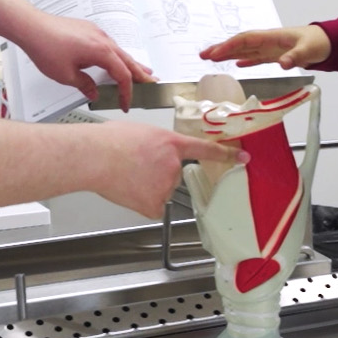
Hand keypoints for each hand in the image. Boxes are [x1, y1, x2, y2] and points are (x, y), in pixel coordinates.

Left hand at [17, 13, 153, 110]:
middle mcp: (102, 40)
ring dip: (130, 63)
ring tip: (141, 71)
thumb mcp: (66, 75)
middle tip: (153, 83)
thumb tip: (93, 92)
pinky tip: (113, 59)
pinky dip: (116, 55)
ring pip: (119, 51)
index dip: (127, 92)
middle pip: (128, 60)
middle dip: (141, 74)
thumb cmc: (46, 47)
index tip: (126, 104)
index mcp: (101, 52)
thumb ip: (84, 85)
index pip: (123, 75)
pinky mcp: (88, 30)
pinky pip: (108, 44)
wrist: (32, 27)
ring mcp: (96, 33)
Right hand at [89, 122, 241, 218]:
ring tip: (126, 174)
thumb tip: (156, 154)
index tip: (242, 158)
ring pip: (161, 190)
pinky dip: (141, 201)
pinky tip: (128, 189)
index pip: (205, 149)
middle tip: (134, 165)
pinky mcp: (154, 204)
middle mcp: (173, 165)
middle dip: (156, 172)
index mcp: (172, 143)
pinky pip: (152, 206)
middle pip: (173, 174)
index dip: (226, 154)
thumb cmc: (110, 140)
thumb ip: (158, 144)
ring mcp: (165, 186)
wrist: (95, 156)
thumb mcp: (142, 132)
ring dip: (146, 186)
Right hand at [201, 26, 330, 69]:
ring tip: (211, 59)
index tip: (214, 53)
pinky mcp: (275, 54)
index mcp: (272, 37)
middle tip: (202, 55)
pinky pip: (255, 57)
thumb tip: (282, 64)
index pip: (245, 40)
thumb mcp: (308, 50)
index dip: (229, 46)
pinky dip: (244, 60)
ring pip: (244, 50)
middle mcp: (268, 41)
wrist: (330, 42)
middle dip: (221, 48)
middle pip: (240, 43)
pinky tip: (236, 65)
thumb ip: (295, 56)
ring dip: (228, 54)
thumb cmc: (319, 42)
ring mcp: (271, 47)